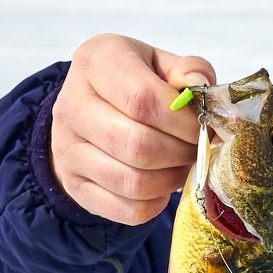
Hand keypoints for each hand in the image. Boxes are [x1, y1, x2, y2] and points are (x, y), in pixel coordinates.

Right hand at [50, 34, 215, 224]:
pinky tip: (162, 185)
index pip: (142, 100)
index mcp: (96, 62)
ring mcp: (67, 149)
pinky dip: (156, 204)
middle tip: (197, 149)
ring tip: (182, 165)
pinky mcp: (75, 185)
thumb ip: (186, 70)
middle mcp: (72, 106)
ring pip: (134, 182)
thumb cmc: (132, 81)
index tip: (205, 127)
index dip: (183, 122)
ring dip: (172, 180)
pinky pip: (127, 210)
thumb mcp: (157, 63)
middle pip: (138, 146)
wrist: (86, 108)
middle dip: (182, 153)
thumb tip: (200, 85)